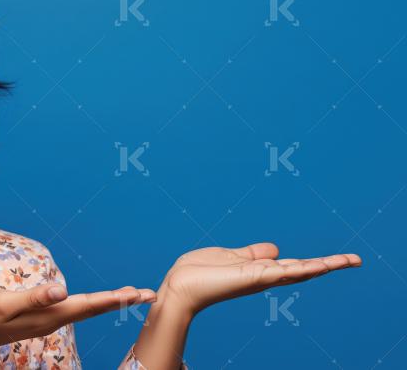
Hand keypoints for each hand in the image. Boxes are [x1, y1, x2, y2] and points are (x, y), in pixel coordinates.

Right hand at [0, 283, 156, 368]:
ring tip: (130, 295)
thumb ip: (34, 298)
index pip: (90, 304)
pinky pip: (75, 309)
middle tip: (148, 294)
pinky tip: (94, 301)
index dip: (115, 298)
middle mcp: (55, 319)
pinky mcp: (42, 316)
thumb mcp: (6, 303)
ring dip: (108, 301)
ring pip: (86, 309)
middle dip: (121, 300)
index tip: (140, 294)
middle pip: (94, 308)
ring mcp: (49, 319)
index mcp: (51, 314)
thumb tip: (62, 290)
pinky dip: (92, 303)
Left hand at [158, 242, 361, 315]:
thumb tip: (275, 249)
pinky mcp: (253, 277)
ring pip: (299, 270)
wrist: (180, 286)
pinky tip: (321, 265)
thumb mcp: (231, 256)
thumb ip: (252, 254)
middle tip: (356, 259)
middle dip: (329, 264)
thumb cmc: (199, 272)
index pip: (293, 265)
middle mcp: (264, 276)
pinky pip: (283, 272)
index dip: (315, 262)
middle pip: (303, 269)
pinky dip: (303, 268)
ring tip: (349, 260)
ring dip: (324, 264)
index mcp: (259, 270)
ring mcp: (260, 278)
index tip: (339, 259)